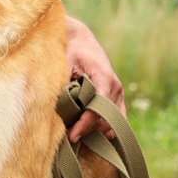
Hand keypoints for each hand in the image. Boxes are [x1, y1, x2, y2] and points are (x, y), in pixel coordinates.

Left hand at [64, 15, 124, 142]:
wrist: (79, 40)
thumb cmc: (70, 51)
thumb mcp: (64, 65)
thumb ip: (64, 86)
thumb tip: (59, 110)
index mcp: (103, 77)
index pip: (98, 108)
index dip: (86, 124)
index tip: (72, 135)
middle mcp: (115, 86)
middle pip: (106, 118)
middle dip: (89, 130)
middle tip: (70, 137)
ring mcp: (118, 92)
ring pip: (113, 121)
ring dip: (96, 130)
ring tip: (77, 134)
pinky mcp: (116, 96)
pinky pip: (116, 117)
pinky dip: (105, 126)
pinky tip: (93, 134)